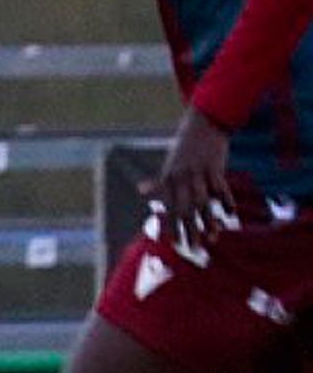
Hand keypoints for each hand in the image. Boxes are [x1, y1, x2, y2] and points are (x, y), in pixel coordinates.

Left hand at [144, 104, 233, 248]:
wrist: (204, 124)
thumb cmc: (186, 147)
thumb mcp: (169, 164)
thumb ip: (159, 181)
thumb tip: (141, 190)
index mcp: (168, 178)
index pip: (167, 208)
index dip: (170, 226)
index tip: (174, 243)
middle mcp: (180, 177)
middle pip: (184, 209)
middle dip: (189, 230)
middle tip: (194, 248)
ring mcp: (197, 172)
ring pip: (202, 202)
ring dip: (208, 221)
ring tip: (213, 237)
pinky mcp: (214, 167)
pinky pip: (221, 188)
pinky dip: (226, 201)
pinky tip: (230, 214)